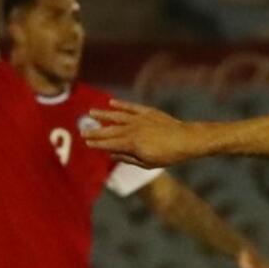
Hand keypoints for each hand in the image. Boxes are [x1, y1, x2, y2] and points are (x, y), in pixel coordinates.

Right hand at [83, 100, 198, 168]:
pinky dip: (121, 105)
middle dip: (95, 131)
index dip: (97, 143)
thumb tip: (112, 155)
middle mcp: (132, 129)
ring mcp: (139, 119)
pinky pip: (131, 107)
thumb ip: (128, 158)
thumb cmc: (168, 156)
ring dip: (103, 114)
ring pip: (117, 116)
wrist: (186, 139)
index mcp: (131, 144)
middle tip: (82, 131)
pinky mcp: (148, 112)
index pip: (109, 144)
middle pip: (109, 130)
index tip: (87, 142)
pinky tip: (112, 104)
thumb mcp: (148, 163)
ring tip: (91, 113)